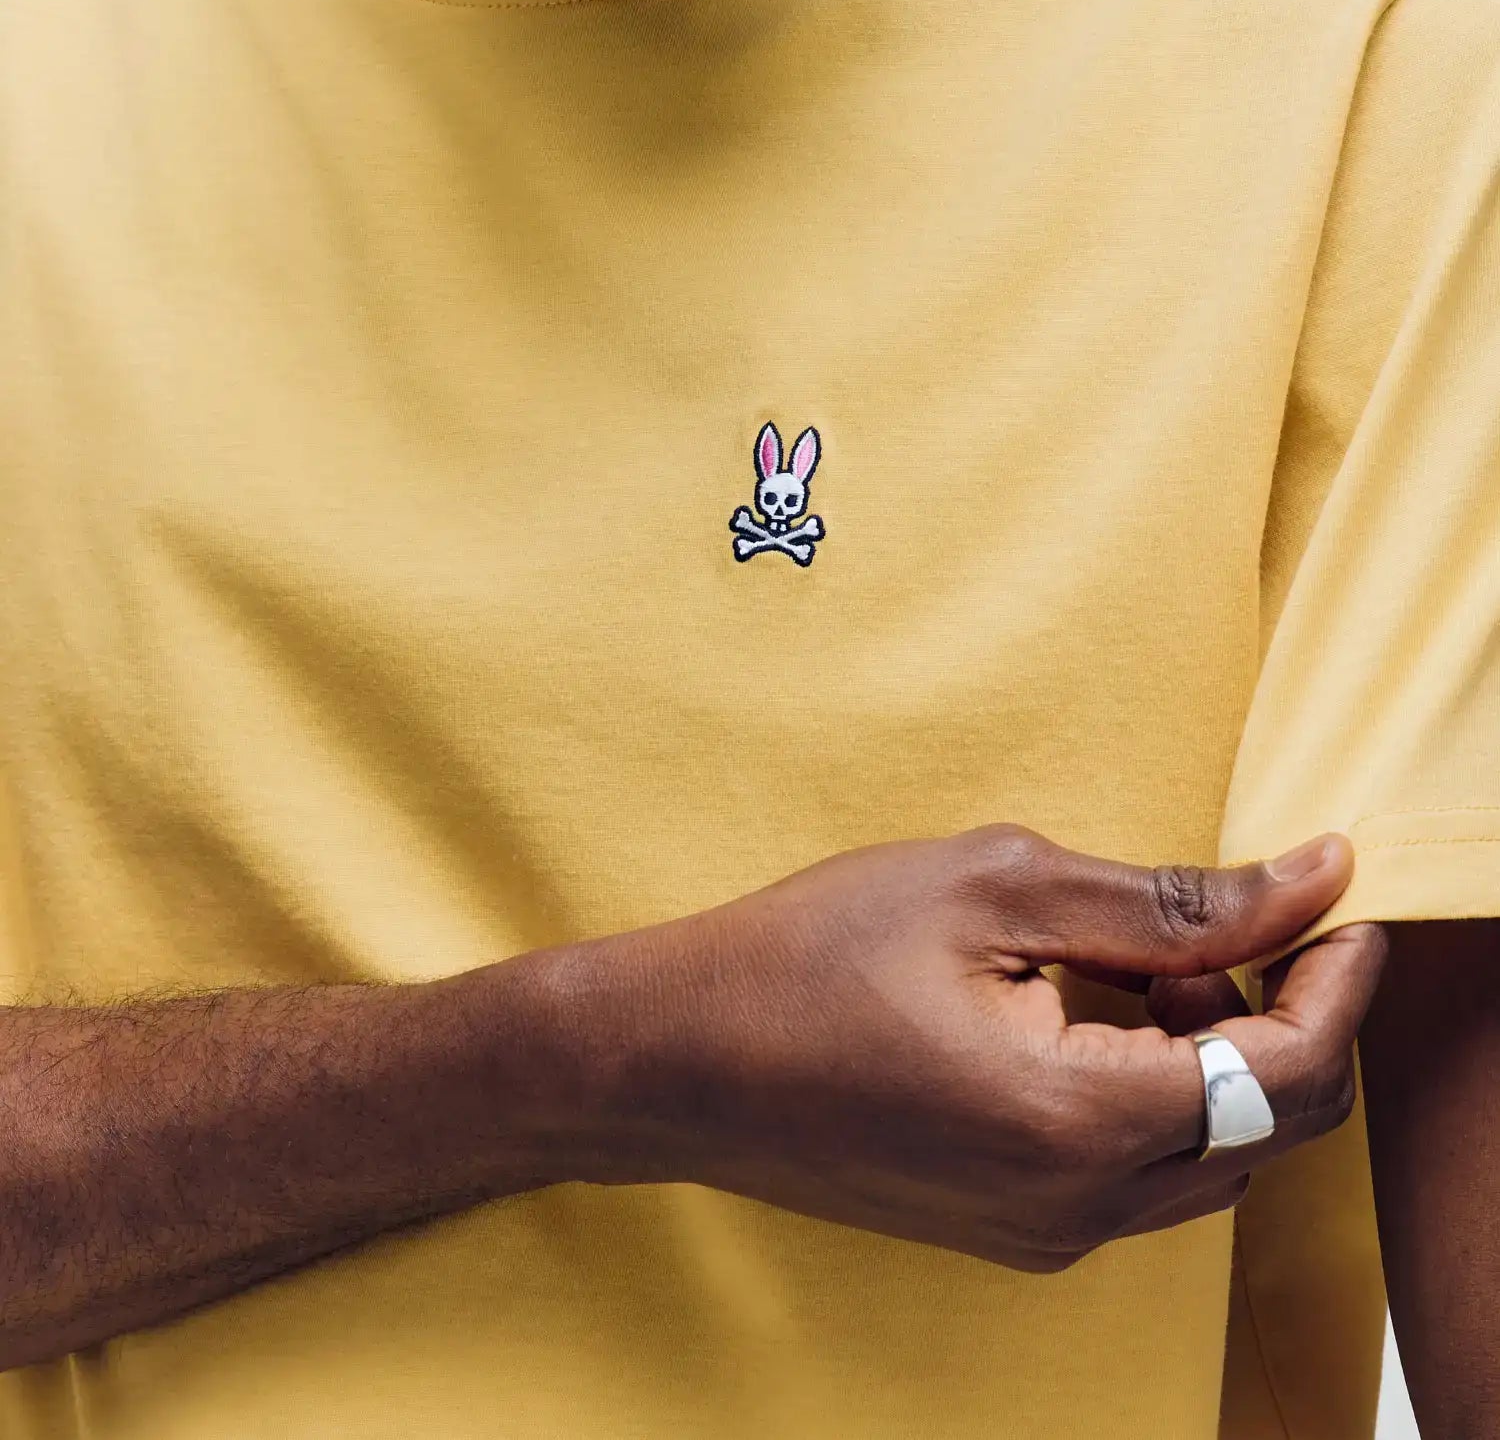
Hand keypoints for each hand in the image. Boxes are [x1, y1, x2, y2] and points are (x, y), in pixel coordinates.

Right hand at [560, 825, 1384, 1271]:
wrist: (679, 1057)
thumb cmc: (814, 953)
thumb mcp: (997, 884)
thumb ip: (1169, 899)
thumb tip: (1310, 880)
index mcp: (1078, 1121)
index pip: (1288, 1072)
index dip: (1339, 979)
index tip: (1343, 902)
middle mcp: (1077, 1208)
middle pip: (1270, 1130)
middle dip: (1285, 1018)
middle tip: (1232, 923)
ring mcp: (1043, 1234)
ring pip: (1212, 1158)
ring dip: (1222, 1059)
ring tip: (1149, 964)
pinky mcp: (1011, 1231)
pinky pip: (1141, 1175)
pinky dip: (1160, 1094)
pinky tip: (1094, 1015)